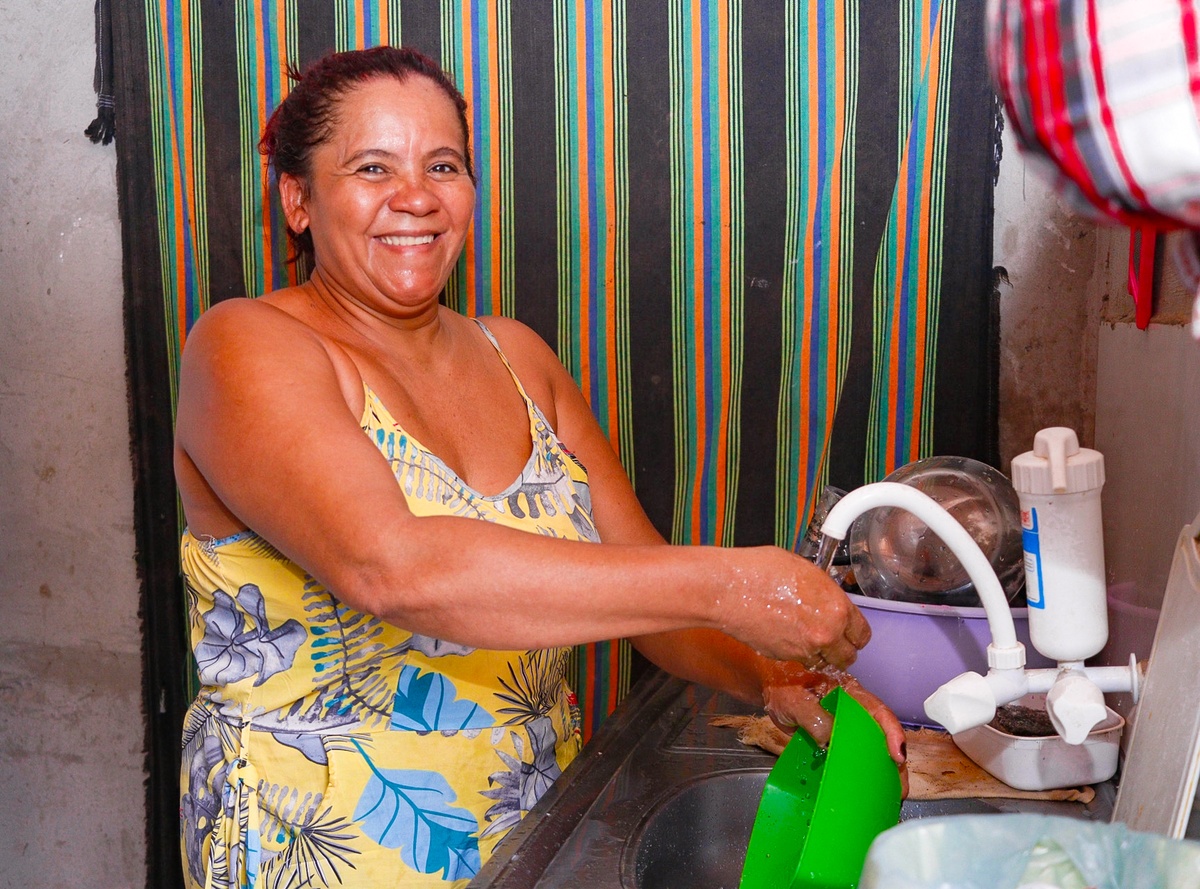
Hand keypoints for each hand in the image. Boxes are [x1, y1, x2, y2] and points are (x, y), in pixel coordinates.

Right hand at [717, 547, 870, 669]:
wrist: (729, 589)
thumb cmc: (761, 571)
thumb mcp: (805, 569)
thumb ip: (824, 591)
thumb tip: (826, 598)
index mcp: (836, 609)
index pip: (862, 634)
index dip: (855, 632)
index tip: (850, 632)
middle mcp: (825, 634)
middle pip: (848, 657)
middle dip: (842, 649)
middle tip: (832, 640)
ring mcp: (803, 650)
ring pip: (823, 663)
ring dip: (819, 654)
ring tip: (805, 637)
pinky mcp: (782, 658)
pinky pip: (798, 660)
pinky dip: (796, 653)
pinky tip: (784, 635)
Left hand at [762, 668, 908, 797]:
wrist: (772, 689)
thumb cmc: (784, 685)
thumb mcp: (796, 699)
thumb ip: (813, 718)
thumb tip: (829, 740)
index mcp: (851, 694)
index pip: (878, 712)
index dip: (892, 732)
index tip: (898, 755)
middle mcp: (855, 711)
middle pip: (881, 736)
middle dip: (894, 762)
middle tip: (899, 789)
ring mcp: (846, 728)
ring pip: (870, 750)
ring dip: (880, 772)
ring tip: (890, 796)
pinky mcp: (836, 742)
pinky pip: (851, 758)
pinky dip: (858, 774)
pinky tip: (862, 791)